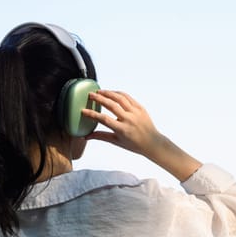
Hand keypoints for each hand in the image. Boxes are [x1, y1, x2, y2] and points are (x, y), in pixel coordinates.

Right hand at [82, 90, 201, 181]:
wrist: (152, 142)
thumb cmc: (134, 144)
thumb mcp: (116, 142)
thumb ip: (101, 136)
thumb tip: (86, 136)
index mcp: (122, 130)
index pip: (104, 119)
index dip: (92, 114)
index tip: (83, 111)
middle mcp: (129, 120)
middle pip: (111, 105)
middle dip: (99, 99)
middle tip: (90, 95)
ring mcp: (136, 112)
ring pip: (120, 98)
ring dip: (109, 93)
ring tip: (100, 91)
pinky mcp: (141, 108)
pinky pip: (128, 98)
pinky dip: (119, 94)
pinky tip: (112, 93)